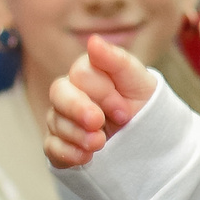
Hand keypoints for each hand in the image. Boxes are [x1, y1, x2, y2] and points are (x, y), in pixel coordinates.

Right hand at [46, 35, 155, 168]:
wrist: (148, 140)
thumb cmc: (142, 104)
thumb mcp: (138, 81)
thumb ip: (116, 60)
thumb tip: (93, 41)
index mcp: (88, 74)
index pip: (81, 74)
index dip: (103, 92)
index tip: (125, 110)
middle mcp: (70, 94)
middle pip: (58, 92)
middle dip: (78, 109)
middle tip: (98, 123)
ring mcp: (62, 120)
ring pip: (55, 122)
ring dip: (78, 135)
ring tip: (101, 144)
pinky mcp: (60, 146)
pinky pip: (51, 147)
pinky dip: (67, 153)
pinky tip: (85, 158)